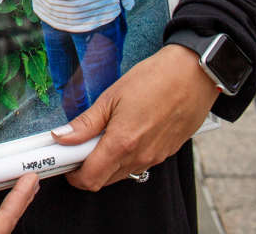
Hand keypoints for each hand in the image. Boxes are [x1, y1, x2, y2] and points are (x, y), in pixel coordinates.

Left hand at [51, 44, 219, 189]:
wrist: (192, 75)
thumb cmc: (154, 80)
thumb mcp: (111, 97)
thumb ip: (86, 123)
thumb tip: (62, 137)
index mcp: (122, 143)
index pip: (90, 178)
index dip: (71, 173)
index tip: (63, 160)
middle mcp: (140, 157)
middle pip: (103, 180)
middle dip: (86, 168)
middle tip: (79, 144)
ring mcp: (155, 158)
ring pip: (121, 174)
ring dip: (105, 162)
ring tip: (102, 134)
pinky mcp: (165, 153)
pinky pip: (138, 165)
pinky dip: (124, 157)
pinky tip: (123, 134)